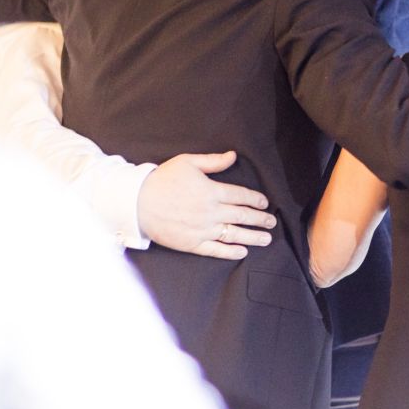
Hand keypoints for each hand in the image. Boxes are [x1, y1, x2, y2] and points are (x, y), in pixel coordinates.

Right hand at [136, 151, 275, 258]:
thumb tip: (234, 155)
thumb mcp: (188, 162)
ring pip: (234, 235)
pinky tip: (243, 252)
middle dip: (260, 219)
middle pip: (242, 216)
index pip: (241, 196)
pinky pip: (216, 250)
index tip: (265, 203)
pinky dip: (230, 252)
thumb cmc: (162, 180)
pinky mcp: (192, 243)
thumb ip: (213, 161)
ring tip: (266, 239)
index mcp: (211, 191)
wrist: (136, 203)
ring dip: (253, 237)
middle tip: (272, 222)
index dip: (256, 199)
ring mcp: (202, 230)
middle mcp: (210, 212)